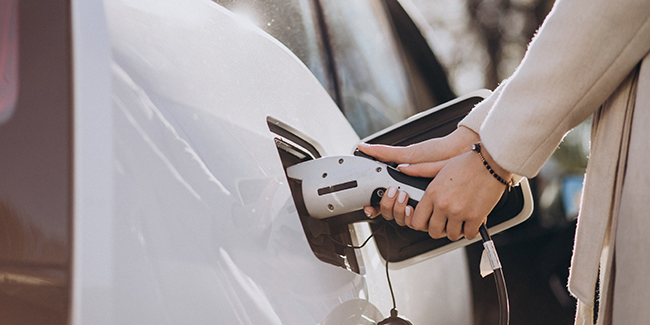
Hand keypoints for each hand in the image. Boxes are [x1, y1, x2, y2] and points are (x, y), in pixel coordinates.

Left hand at [360, 127, 511, 239]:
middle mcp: (443, 205)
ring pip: (451, 235)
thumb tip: (402, 169)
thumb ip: (419, 169)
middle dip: (439, 229)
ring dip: (455, 230)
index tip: (427, 222)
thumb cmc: (468, 163)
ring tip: (459, 221)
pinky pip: (468, 234)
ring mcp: (459, 212)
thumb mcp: (440, 165)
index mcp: (432, 193)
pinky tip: (471, 222)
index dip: (422, 224)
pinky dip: (470, 231)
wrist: (492, 162)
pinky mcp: (475, 217)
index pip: (417, 221)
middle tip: (445, 223)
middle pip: (433, 231)